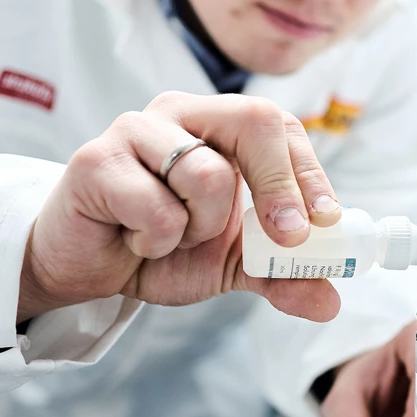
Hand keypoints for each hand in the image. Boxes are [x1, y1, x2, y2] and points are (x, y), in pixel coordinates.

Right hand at [18, 92, 343, 322]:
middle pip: (254, 122)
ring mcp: (135, 129)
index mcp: (218, 124)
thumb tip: (330, 303)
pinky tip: (134, 238)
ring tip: (171, 235)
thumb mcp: (232, 264)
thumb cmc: (159, 246)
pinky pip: (157, 208)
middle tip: (283, 236)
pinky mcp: (95, 160)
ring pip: (208, 174)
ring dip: (202, 228)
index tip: (327, 221)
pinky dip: (157, 241)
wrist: (86, 266)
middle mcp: (180, 113)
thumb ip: (281, 275)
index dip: (309, 172)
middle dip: (279, 187)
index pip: (281, 125)